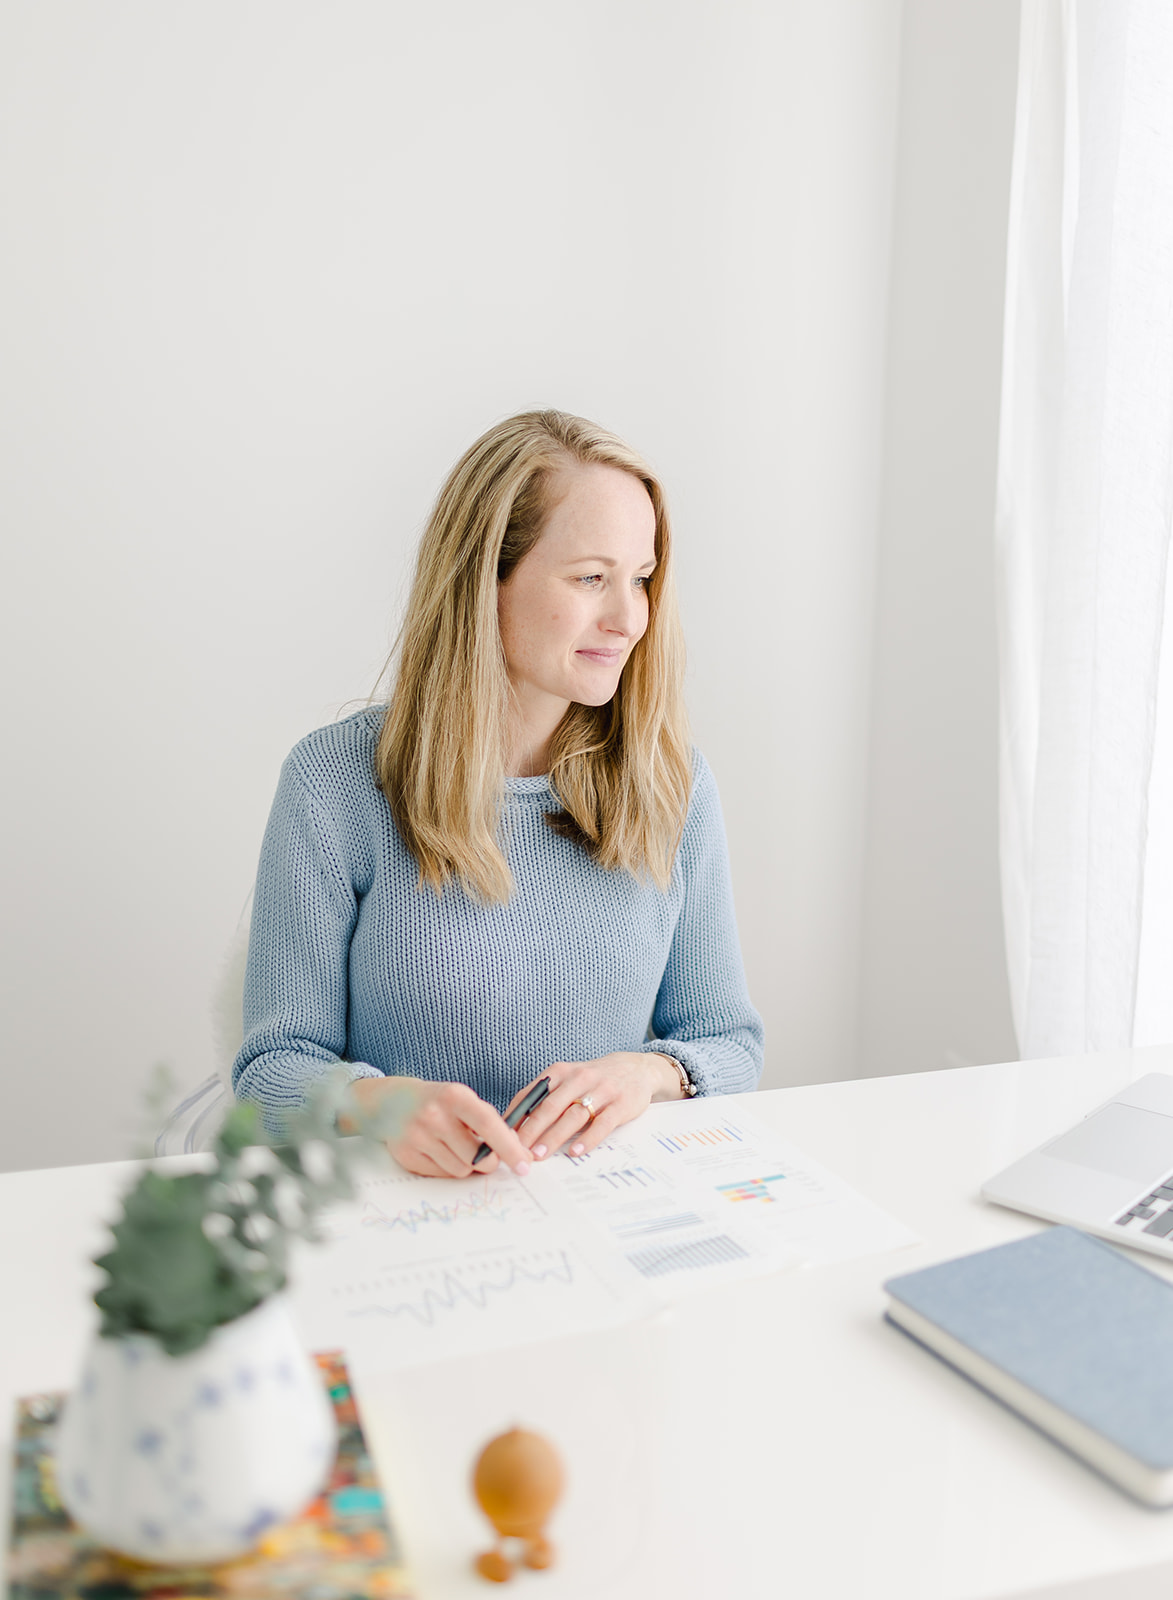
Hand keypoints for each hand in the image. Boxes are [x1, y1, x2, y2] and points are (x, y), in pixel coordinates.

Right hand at [345, 1076, 532, 1178]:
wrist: (391, 1102)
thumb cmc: (439, 1102)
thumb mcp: (464, 1100)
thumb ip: (489, 1122)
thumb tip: (518, 1151)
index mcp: (455, 1096)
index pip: (489, 1126)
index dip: (510, 1148)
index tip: (525, 1165)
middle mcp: (434, 1115)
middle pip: (477, 1157)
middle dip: (488, 1160)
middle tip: (485, 1153)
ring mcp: (417, 1137)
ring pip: (461, 1170)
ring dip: (466, 1164)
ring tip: (455, 1147)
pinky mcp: (406, 1156)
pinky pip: (441, 1175)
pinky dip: (447, 1167)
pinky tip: (439, 1151)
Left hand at [506, 1053, 682, 1159]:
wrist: (636, 1069)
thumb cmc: (593, 1080)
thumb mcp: (567, 1080)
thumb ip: (544, 1097)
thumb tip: (512, 1124)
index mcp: (561, 1072)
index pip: (533, 1094)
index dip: (517, 1116)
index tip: (502, 1136)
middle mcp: (580, 1078)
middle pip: (551, 1106)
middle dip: (532, 1130)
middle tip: (517, 1150)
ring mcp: (602, 1090)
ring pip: (574, 1115)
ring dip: (554, 1136)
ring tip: (540, 1154)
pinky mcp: (621, 1104)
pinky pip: (603, 1123)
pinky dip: (589, 1138)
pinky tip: (576, 1151)